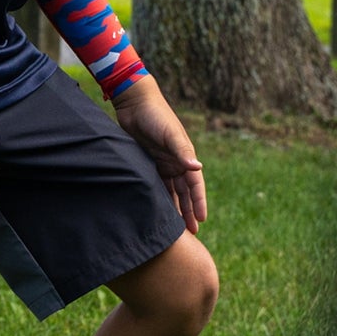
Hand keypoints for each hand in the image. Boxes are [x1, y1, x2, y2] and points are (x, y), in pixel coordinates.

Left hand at [113, 77, 207, 232]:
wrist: (134, 103)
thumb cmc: (155, 115)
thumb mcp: (169, 133)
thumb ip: (181, 151)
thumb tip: (197, 168)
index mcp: (185, 156)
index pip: (195, 185)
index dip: (199, 202)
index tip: (202, 220)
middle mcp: (176, 162)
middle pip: (185, 192)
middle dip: (189, 211)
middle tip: (191, 233)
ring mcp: (162, 163)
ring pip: (171, 191)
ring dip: (175, 207)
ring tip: (176, 228)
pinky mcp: (147, 162)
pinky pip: (155, 184)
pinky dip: (158, 197)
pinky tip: (157, 211)